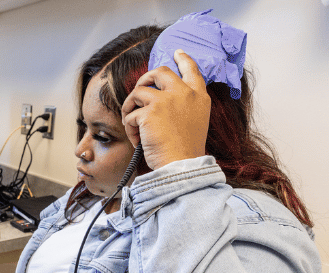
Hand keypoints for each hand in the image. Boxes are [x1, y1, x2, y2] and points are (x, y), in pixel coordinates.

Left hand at [121, 50, 210, 170]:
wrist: (181, 165)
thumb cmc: (185, 150)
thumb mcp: (195, 122)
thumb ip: (184, 106)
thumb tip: (161, 99)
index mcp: (198, 97)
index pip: (192, 70)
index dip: (183, 59)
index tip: (177, 53)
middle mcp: (184, 93)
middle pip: (159, 72)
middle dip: (144, 79)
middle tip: (138, 92)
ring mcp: (166, 100)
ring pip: (138, 92)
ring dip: (130, 108)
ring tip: (133, 125)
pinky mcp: (150, 111)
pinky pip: (130, 115)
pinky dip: (129, 128)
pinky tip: (137, 140)